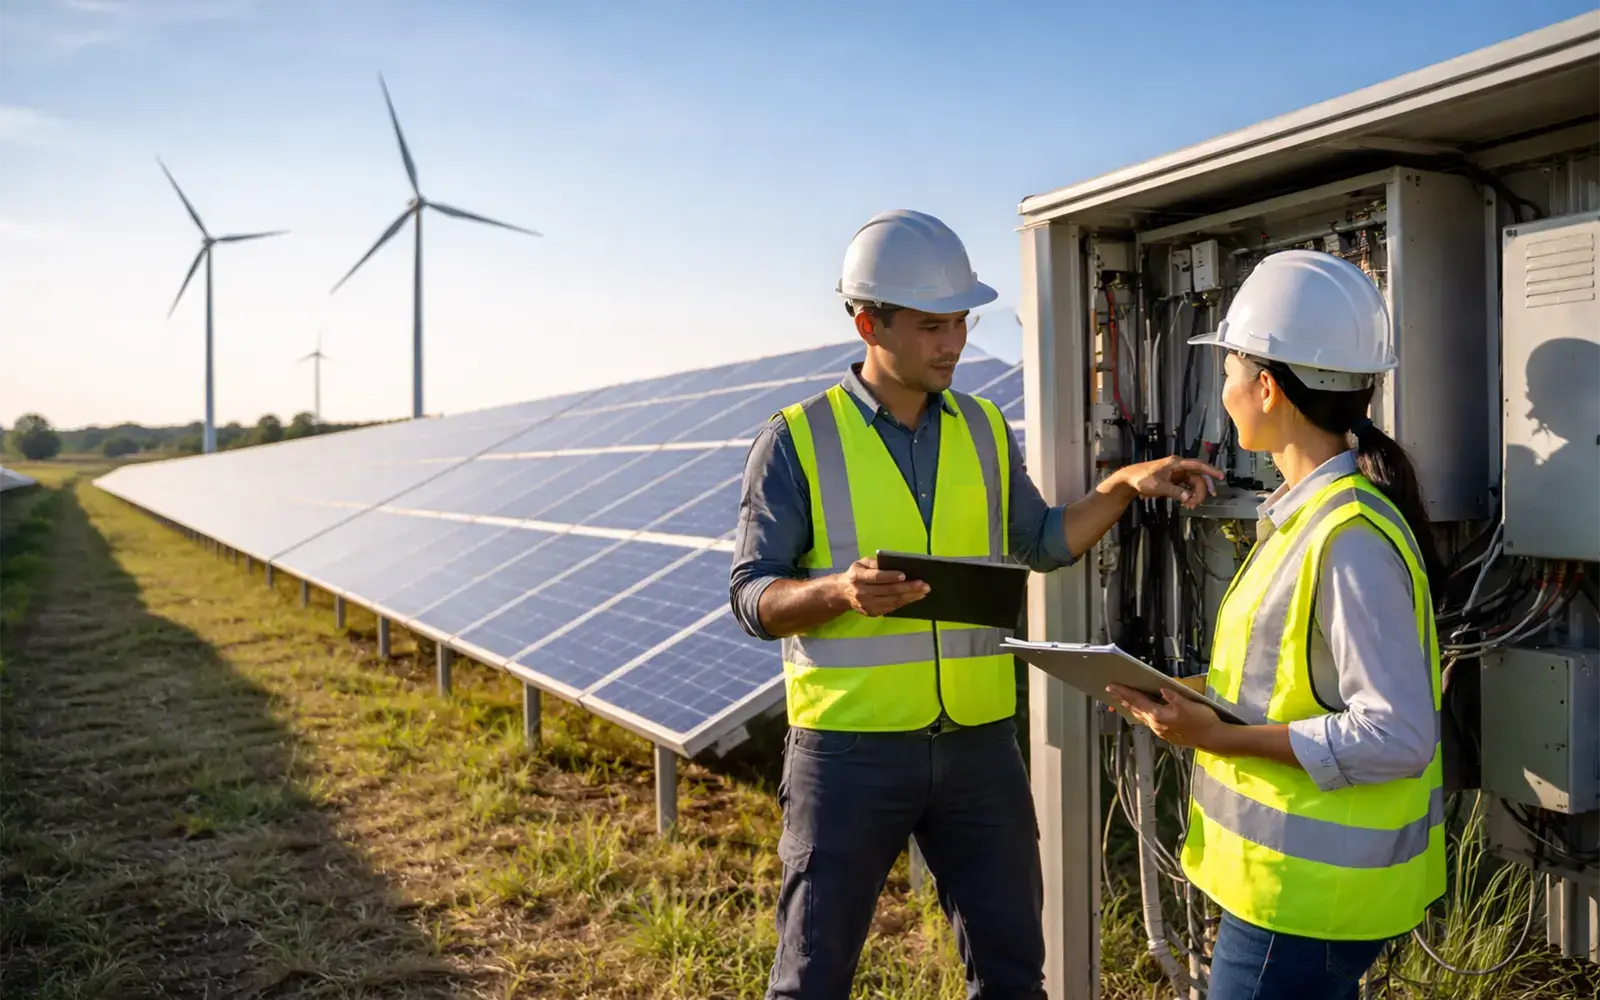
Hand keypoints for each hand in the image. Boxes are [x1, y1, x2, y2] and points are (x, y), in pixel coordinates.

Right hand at [830, 558, 929, 617]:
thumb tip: (894, 563)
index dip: (890, 576)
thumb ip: (876, 563)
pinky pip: (892, 607)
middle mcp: (861, 592)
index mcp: (857, 577)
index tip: (904, 574)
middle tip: (924, 584)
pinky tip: (914, 597)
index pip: (876, 577)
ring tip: (923, 591)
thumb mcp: (862, 563)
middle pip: (888, 590)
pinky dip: (905, 602)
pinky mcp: (872, 613)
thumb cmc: (856, 574)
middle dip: (908, 587)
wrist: (843, 592)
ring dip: (910, 596)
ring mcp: (867, 605)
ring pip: (892, 601)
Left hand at [1106, 683, 1224, 748]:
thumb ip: (1173, 697)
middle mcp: (1155, 724)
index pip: (1137, 701)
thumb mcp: (1189, 704)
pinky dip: (1140, 713)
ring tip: (1121, 700)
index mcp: (1159, 715)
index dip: (1124, 692)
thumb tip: (1161, 690)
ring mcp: (1160, 730)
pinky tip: (1139, 711)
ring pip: (1140, 716)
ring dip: (1130, 707)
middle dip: (1122, 699)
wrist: (1213, 737)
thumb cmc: (1202, 720)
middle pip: (1135, 709)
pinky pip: (1147, 721)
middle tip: (1110, 691)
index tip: (1111, 687)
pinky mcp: (1165, 733)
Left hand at [1109, 455, 1224, 509]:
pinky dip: (1189, 495)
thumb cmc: (1141, 478)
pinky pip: (1186, 487)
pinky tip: (1188, 503)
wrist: (1129, 479)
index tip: (1220, 476)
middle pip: (1197, 477)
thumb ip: (1174, 492)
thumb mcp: (1158, 486)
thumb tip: (1188, 498)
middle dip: (1201, 490)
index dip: (1210, 470)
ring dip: (1195, 494)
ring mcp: (1176, 474)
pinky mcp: (1173, 480)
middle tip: (1199, 502)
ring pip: (1193, 483)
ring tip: (1192, 505)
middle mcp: (1178, 467)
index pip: (1197, 465)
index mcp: (1175, 463)